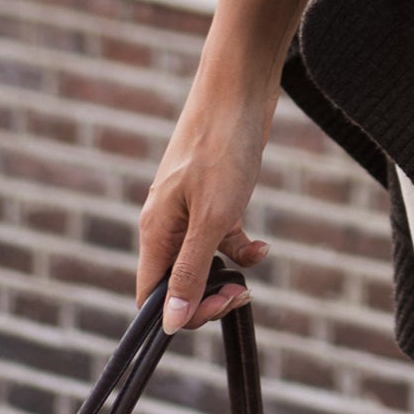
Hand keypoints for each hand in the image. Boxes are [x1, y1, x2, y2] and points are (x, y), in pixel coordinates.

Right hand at [137, 96, 272, 332]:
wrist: (241, 90)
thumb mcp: (212, 218)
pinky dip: (241, 246)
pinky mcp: (215, 194)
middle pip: (177, 281)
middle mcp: (166, 223)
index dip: (180, 313)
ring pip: (202, 259)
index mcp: (155, 231)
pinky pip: (221, 235)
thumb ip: (191, 271)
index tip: (219, 306)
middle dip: (209, 295)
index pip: (151, 295)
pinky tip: (263, 245)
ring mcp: (190, 208)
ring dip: (228, 272)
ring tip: (255, 266)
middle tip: (242, 293)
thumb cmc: (223, 149)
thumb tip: (172, 323)